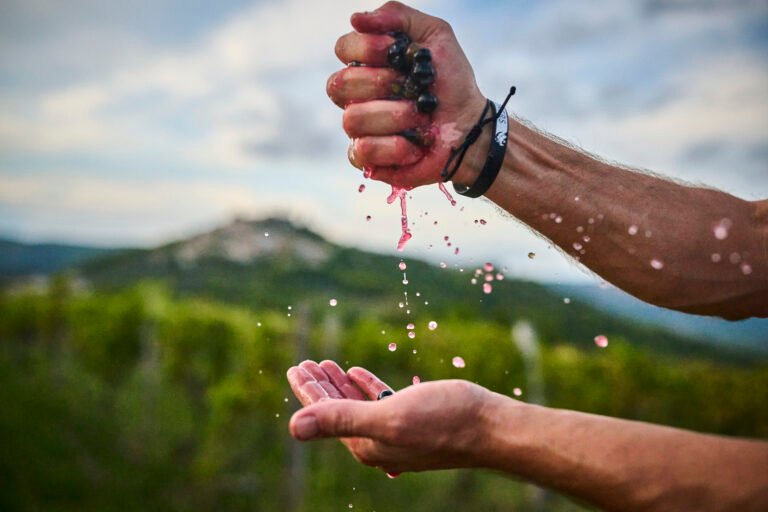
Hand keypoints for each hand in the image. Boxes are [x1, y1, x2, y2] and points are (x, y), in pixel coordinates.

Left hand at [286, 360, 502, 473]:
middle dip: (320, 386)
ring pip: (357, 404)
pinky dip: (364, 386)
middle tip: (305, 363)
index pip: (326, 415)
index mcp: (366, 444)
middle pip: (337, 410)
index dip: (308, 391)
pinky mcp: (414, 418)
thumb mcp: (388, 418)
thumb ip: (341, 420)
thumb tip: (292, 427)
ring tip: (326, 363)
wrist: (492, 428)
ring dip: (339, 384)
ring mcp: (396, 430)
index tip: (295, 367)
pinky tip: (356, 372)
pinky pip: (379, 401)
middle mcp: (377, 441)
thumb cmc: (444, 421)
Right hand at [328, 1, 486, 187]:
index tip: (396, 52)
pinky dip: (393, 147)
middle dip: (381, 83)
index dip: (367, 48)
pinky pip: (362, 151)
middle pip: (339, 84)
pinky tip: (414, 145)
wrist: (471, 126)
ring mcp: (360, 129)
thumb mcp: (435, 36)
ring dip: (394, 116)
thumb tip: (356, 18)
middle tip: (410, 87)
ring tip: (420, 118)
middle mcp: (357, 96)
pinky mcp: (369, 159)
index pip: (343, 48)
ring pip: (352, 120)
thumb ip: (397, 17)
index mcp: (367, 65)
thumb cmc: (451, 82)